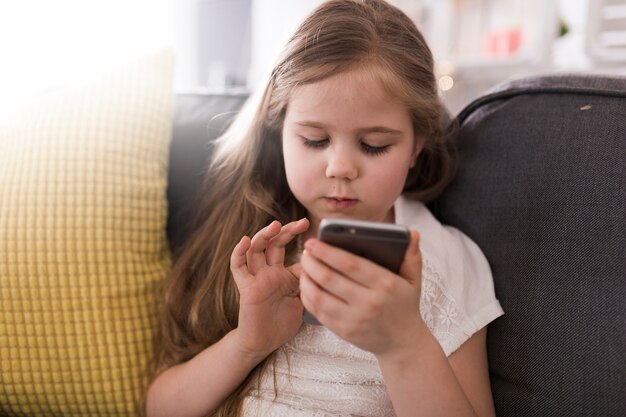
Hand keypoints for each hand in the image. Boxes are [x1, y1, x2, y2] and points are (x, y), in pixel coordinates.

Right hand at [230, 218, 308, 359]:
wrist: (264, 343)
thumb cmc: (283, 322)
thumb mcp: (304, 300)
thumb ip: (311, 284)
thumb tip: (330, 269)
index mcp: (284, 273)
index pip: (291, 250)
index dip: (301, 240)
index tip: (315, 229)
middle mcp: (270, 271)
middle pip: (274, 244)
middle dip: (286, 231)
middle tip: (301, 223)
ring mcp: (257, 277)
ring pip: (256, 249)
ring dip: (264, 235)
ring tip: (275, 226)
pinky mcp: (246, 287)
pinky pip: (238, 267)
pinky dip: (239, 252)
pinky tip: (246, 240)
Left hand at [300, 230, 427, 355]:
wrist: (403, 343)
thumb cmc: (405, 305)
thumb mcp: (414, 280)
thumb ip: (412, 255)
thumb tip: (413, 233)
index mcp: (385, 285)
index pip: (350, 264)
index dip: (328, 252)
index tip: (314, 241)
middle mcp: (368, 303)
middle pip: (330, 278)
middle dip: (312, 262)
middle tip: (305, 251)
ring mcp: (354, 319)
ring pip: (319, 296)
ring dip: (306, 279)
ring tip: (304, 266)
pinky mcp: (343, 331)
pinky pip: (318, 311)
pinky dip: (308, 296)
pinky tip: (306, 284)